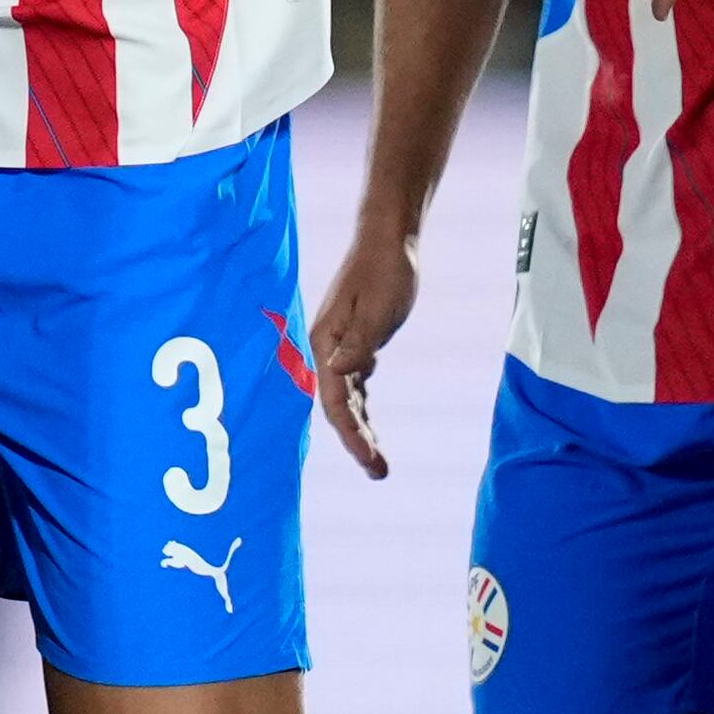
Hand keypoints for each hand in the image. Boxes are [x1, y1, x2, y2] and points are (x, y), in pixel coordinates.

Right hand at [307, 228, 418, 478]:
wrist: (387, 239)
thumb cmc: (385, 270)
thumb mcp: (377, 309)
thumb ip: (359, 343)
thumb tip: (341, 373)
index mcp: (326, 343)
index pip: (336, 401)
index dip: (351, 434)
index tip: (370, 460)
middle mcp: (327, 349)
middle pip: (339, 407)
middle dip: (356, 443)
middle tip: (379, 474)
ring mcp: (340, 347)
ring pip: (347, 400)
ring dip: (360, 431)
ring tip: (378, 464)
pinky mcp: (355, 343)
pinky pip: (355, 386)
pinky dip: (362, 410)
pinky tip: (372, 429)